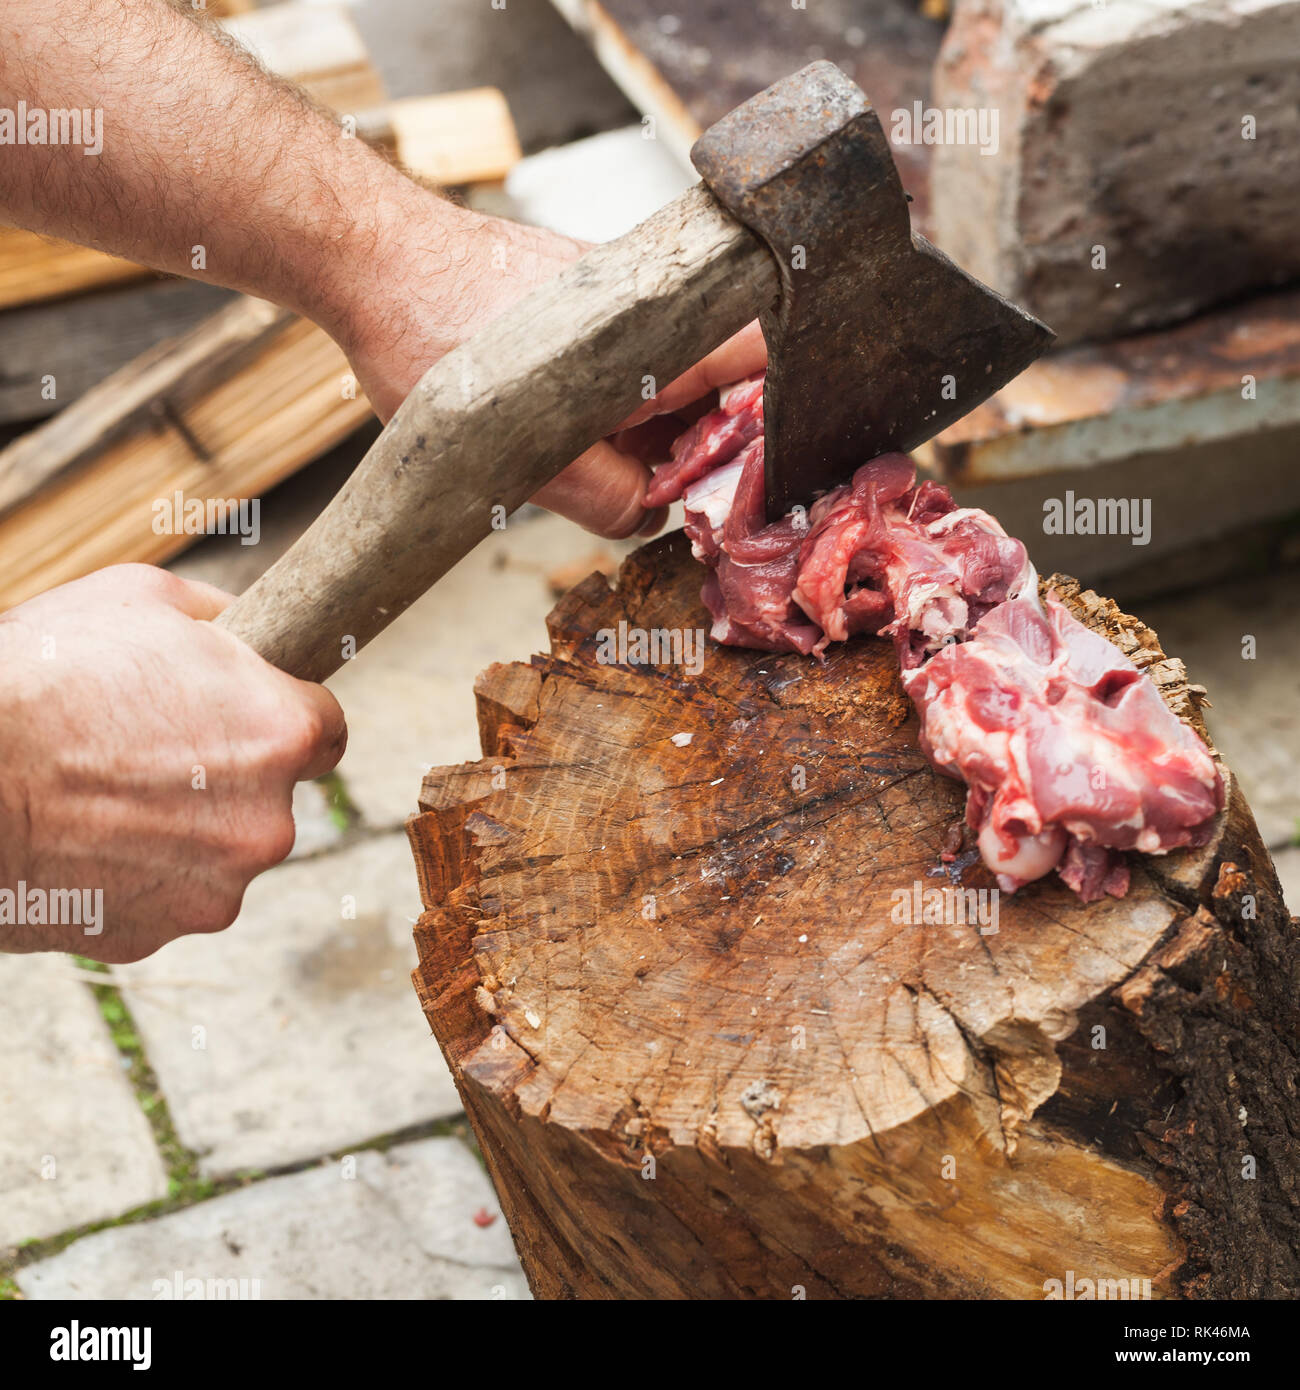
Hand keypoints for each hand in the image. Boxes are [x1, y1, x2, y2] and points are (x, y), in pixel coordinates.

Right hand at [0, 566, 345, 962]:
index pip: (327, 730)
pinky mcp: (159, 931)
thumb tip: (246, 627)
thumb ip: (220, 618)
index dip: (286, 715)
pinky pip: (165, 895)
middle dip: (228, 775)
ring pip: (219, 851)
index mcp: (283, 734)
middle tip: (155, 750)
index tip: (253, 716)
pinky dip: (135, 873)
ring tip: (107, 793)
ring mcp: (216, 886)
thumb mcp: (142, 600)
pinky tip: (86, 838)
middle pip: (271, 796)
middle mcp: (269, 821)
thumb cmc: (45, 676)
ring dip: (184, 829)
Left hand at [334, 205, 767, 539]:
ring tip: (586, 458)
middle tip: (646, 488)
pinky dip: (606, 404)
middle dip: (696, 444)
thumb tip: (646, 514)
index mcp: (665, 334)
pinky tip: (558, 429)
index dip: (768, 426)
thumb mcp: (532, 458)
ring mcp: (618, 302)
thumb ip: (604, 497)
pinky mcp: (580, 305)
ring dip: (643, 430)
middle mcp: (654, 307)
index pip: (766, 366)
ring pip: (665, 378)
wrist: (372, 264)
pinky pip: (620, 363)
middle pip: (720, 383)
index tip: (739, 481)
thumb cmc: (441, 340)